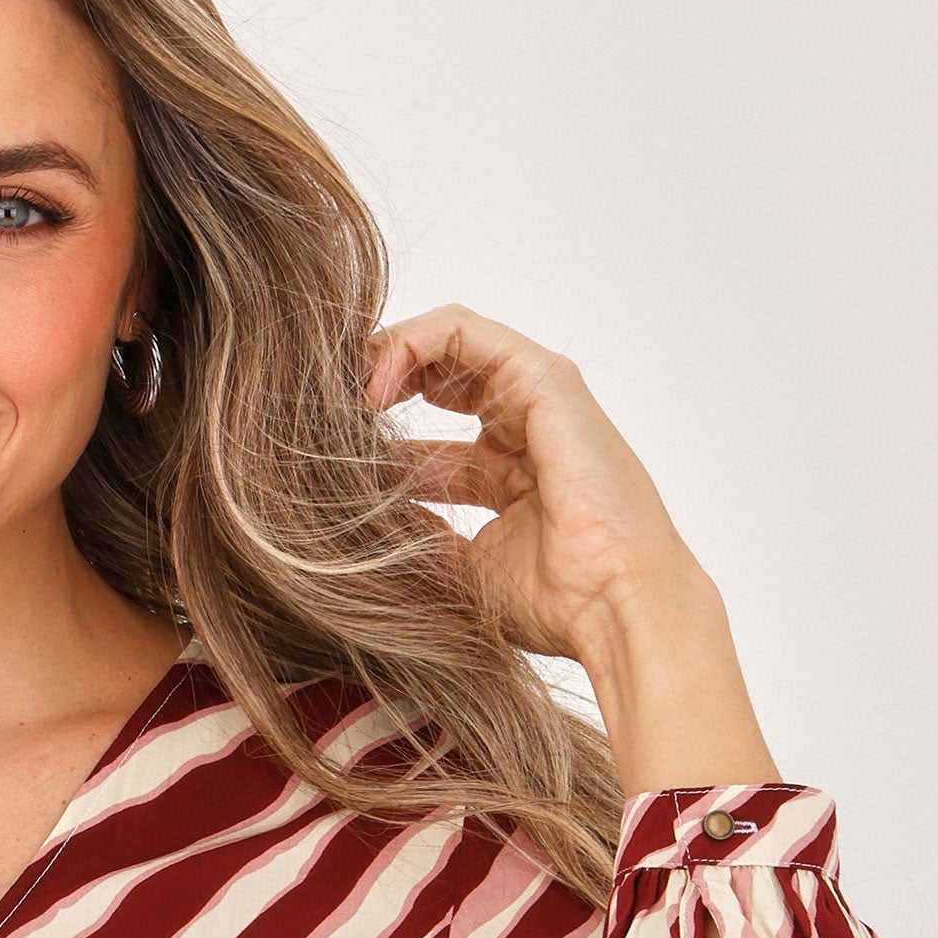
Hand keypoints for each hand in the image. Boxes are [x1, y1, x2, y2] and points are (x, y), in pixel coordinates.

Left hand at [363, 303, 775, 794]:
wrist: (615, 606)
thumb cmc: (556, 604)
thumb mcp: (457, 567)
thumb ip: (413, 532)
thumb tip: (349, 517)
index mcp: (506, 473)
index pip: (428, 437)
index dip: (375, 442)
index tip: (325, 460)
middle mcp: (522, 428)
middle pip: (433, 379)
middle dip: (373, 386)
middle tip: (322, 413)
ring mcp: (536, 397)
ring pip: (444, 343)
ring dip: (383, 356)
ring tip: (338, 393)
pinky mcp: (543, 378)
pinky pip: (462, 331)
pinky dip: (408, 345)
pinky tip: (372, 386)